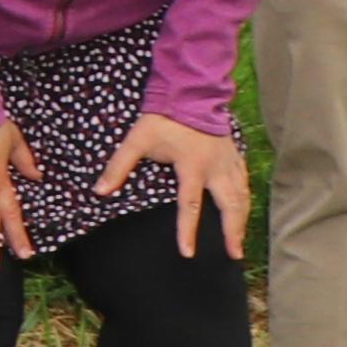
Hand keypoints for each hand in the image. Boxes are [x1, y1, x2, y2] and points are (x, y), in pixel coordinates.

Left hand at [97, 111, 249, 262]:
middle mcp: (216, 167)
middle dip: (232, 232)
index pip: (190, 205)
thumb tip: (99, 190)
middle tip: (233, 255)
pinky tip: (245, 210)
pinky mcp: (234, 154)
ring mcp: (228, 161)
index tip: (188, 253)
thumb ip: (119, 166)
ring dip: (242, 220)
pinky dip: (247, 199)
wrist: (191, 91)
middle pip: (229, 206)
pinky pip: (245, 182)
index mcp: (192, 166)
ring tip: (240, 241)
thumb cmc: (164, 117)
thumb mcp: (138, 139)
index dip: (188, 231)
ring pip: (242, 196)